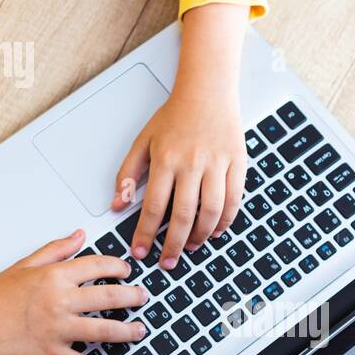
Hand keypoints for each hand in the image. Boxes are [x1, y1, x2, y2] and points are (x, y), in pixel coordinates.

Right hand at [0, 228, 146, 354]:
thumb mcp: (23, 265)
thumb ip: (55, 250)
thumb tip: (78, 235)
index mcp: (54, 276)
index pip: (97, 266)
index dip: (117, 267)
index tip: (126, 271)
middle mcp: (60, 301)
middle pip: (109, 297)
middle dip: (132, 297)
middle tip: (143, 297)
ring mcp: (58, 329)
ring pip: (105, 330)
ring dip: (128, 331)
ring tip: (140, 330)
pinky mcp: (53, 354)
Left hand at [110, 85, 246, 269]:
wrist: (207, 93)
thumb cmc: (174, 117)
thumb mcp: (143, 141)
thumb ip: (128, 174)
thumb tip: (117, 204)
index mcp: (165, 159)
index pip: (153, 206)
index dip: (146, 233)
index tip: (140, 251)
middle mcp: (192, 163)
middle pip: (183, 215)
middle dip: (174, 245)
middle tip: (167, 262)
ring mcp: (217, 163)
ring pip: (211, 211)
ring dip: (200, 236)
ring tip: (190, 248)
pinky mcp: (237, 163)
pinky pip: (233, 200)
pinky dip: (225, 221)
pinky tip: (214, 231)